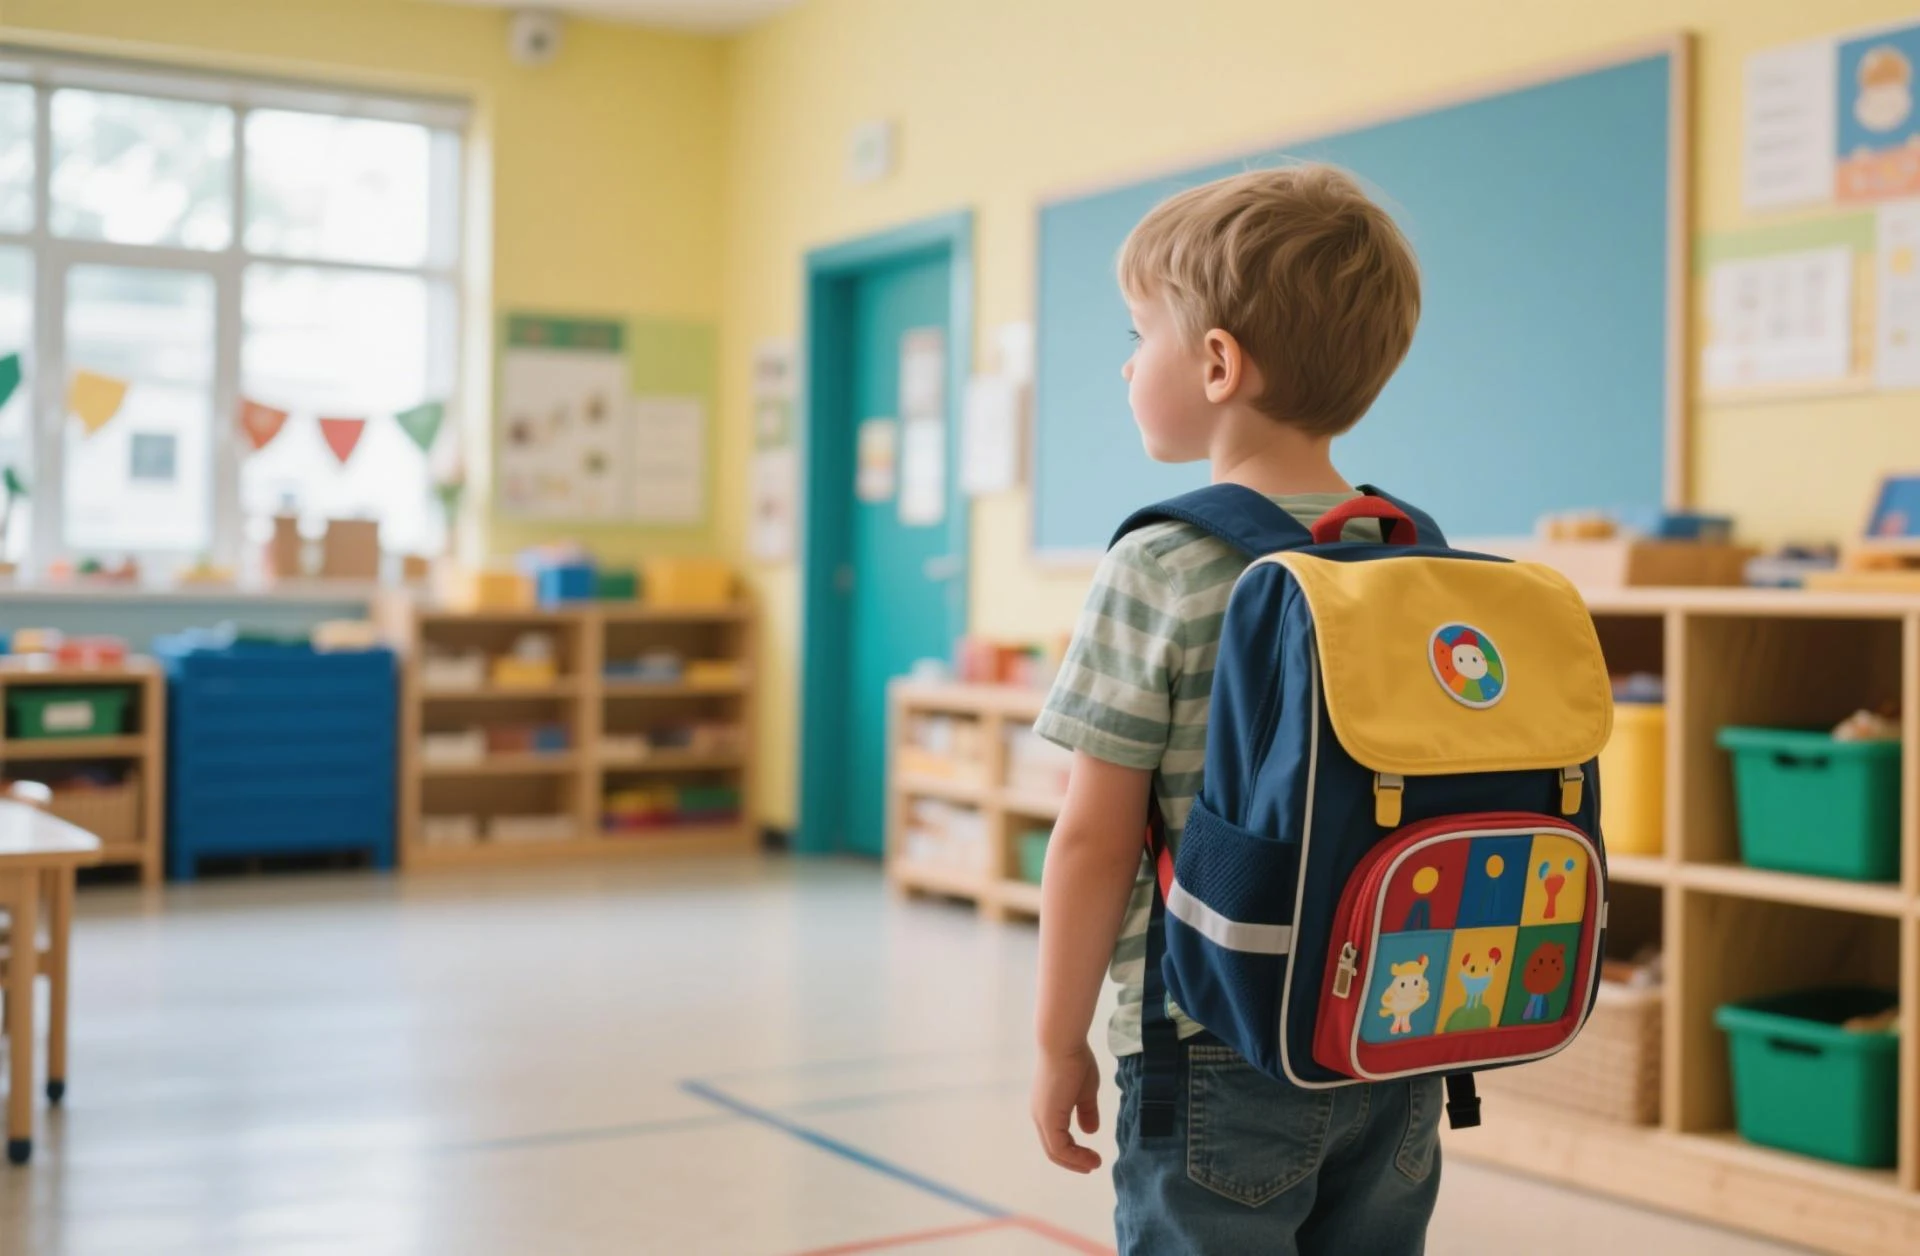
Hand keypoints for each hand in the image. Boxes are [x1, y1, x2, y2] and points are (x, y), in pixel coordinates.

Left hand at [1031, 1041, 1102, 1172]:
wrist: (1063, 1043)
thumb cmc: (1075, 1060)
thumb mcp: (1085, 1091)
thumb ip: (1086, 1111)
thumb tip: (1090, 1131)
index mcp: (1047, 1107)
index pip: (1056, 1137)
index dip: (1073, 1151)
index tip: (1092, 1156)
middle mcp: (1040, 1115)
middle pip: (1053, 1149)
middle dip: (1073, 1161)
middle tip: (1092, 1166)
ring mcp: (1042, 1117)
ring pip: (1055, 1150)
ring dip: (1075, 1161)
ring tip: (1094, 1164)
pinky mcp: (1048, 1119)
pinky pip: (1059, 1147)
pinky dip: (1074, 1156)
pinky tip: (1090, 1157)